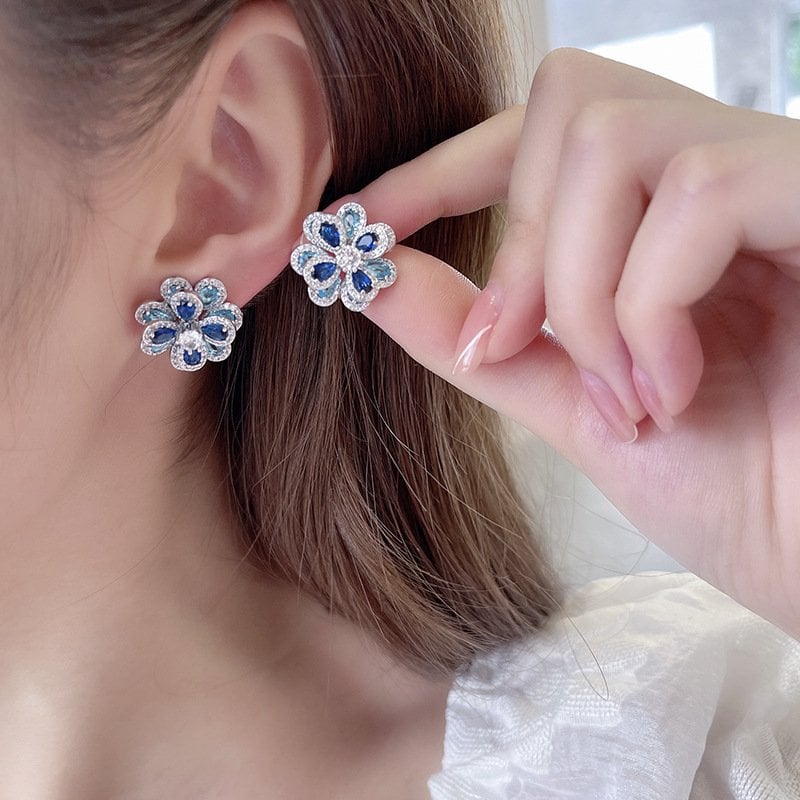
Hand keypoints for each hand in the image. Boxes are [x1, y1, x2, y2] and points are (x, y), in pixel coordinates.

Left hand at [333, 49, 799, 636]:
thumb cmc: (741, 496)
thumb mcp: (577, 409)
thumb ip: (483, 339)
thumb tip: (375, 274)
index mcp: (666, 223)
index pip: (539, 137)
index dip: (440, 167)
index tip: (362, 222)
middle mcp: (727, 179)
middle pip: (569, 105)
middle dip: (518, 242)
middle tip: (521, 345)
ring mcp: (784, 181)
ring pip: (615, 138)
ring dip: (580, 285)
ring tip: (625, 392)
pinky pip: (699, 192)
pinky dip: (648, 302)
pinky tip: (675, 387)